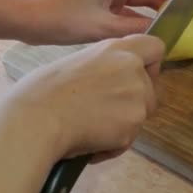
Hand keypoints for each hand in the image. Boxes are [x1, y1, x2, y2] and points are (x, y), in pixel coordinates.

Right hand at [7, 34, 163, 161]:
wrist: (36, 120)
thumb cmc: (42, 91)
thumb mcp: (78, 62)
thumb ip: (105, 67)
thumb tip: (110, 81)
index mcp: (117, 49)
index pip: (156, 47)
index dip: (150, 65)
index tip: (136, 76)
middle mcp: (133, 69)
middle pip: (151, 89)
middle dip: (134, 103)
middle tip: (104, 112)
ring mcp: (136, 98)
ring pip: (140, 116)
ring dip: (121, 125)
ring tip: (89, 128)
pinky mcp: (132, 125)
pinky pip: (127, 139)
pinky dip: (111, 145)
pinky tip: (88, 141)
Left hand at [20, 0, 189, 44]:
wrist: (27, 17)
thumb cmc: (60, 16)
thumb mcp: (102, 27)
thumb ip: (135, 29)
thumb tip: (163, 34)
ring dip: (162, 8)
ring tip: (182, 24)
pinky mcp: (103, 4)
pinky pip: (132, 9)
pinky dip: (145, 18)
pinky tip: (155, 32)